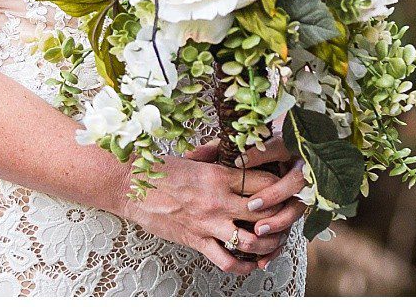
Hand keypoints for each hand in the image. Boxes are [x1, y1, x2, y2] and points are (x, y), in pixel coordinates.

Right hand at [110, 150, 284, 275]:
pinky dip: (243, 267)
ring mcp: (207, 223)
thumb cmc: (159, 170)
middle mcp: (218, 200)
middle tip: (286, 220)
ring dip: (267, 245)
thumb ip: (217, 157)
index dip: (282, 190)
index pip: (266, 183)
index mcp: (220, 175)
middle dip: (281, 219)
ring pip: (250, 241)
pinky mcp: (195, 241)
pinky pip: (226, 260)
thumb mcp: (194, 158)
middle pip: (265, 213)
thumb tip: (233, 150)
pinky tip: (251, 264)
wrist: (129, 185)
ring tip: (272, 244)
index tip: (286, 192)